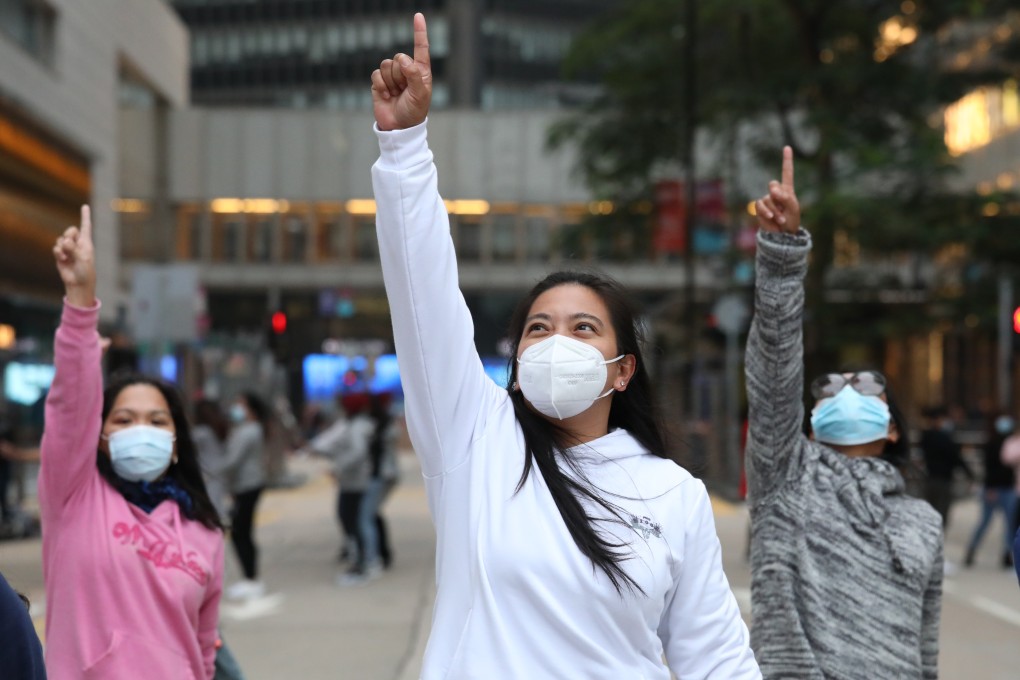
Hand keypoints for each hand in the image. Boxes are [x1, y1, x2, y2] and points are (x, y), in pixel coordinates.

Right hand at [53, 205, 95, 306]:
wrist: (78, 283)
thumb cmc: (85, 272)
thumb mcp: (82, 259)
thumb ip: (73, 249)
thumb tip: (64, 241)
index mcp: (87, 243)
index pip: (86, 227)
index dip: (85, 216)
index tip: (85, 206)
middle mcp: (78, 244)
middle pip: (71, 230)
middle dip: (69, 234)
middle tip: (70, 243)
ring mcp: (69, 249)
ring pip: (61, 239)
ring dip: (63, 247)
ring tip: (67, 257)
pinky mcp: (61, 255)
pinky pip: (56, 247)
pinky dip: (58, 252)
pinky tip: (62, 259)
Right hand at [371, 13, 431, 130]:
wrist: (399, 127)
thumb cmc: (414, 111)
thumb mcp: (420, 94)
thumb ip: (414, 75)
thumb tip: (403, 59)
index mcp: (420, 70)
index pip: (421, 48)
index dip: (419, 32)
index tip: (418, 16)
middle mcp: (406, 70)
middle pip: (398, 57)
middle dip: (400, 75)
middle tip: (404, 90)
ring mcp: (392, 76)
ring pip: (386, 65)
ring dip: (391, 82)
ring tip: (396, 94)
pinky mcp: (379, 83)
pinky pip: (376, 74)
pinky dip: (381, 86)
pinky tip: (387, 96)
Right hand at [755, 146, 800, 234]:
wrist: (782, 236)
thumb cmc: (791, 221)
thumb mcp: (793, 208)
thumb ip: (785, 197)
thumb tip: (772, 191)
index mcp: (787, 190)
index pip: (786, 172)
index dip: (786, 160)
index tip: (787, 147)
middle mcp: (776, 193)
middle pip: (773, 184)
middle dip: (777, 193)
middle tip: (782, 204)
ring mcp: (767, 200)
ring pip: (768, 198)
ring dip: (775, 210)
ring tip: (780, 219)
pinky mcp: (759, 208)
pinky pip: (760, 205)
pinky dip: (766, 212)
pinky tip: (772, 218)